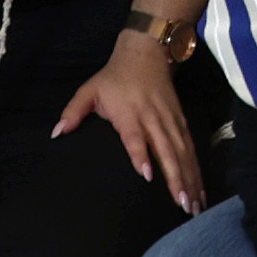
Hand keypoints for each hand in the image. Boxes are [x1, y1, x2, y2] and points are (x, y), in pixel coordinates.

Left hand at [52, 22, 202, 209]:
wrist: (146, 52)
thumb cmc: (115, 76)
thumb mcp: (90, 89)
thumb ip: (74, 112)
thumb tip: (57, 133)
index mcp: (129, 112)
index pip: (135, 136)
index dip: (141, 154)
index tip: (147, 175)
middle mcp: (153, 118)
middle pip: (166, 150)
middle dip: (175, 177)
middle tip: (182, 204)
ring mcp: (170, 120)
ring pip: (182, 152)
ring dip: (189, 178)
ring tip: (194, 205)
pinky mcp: (181, 121)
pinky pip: (190, 148)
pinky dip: (196, 169)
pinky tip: (199, 189)